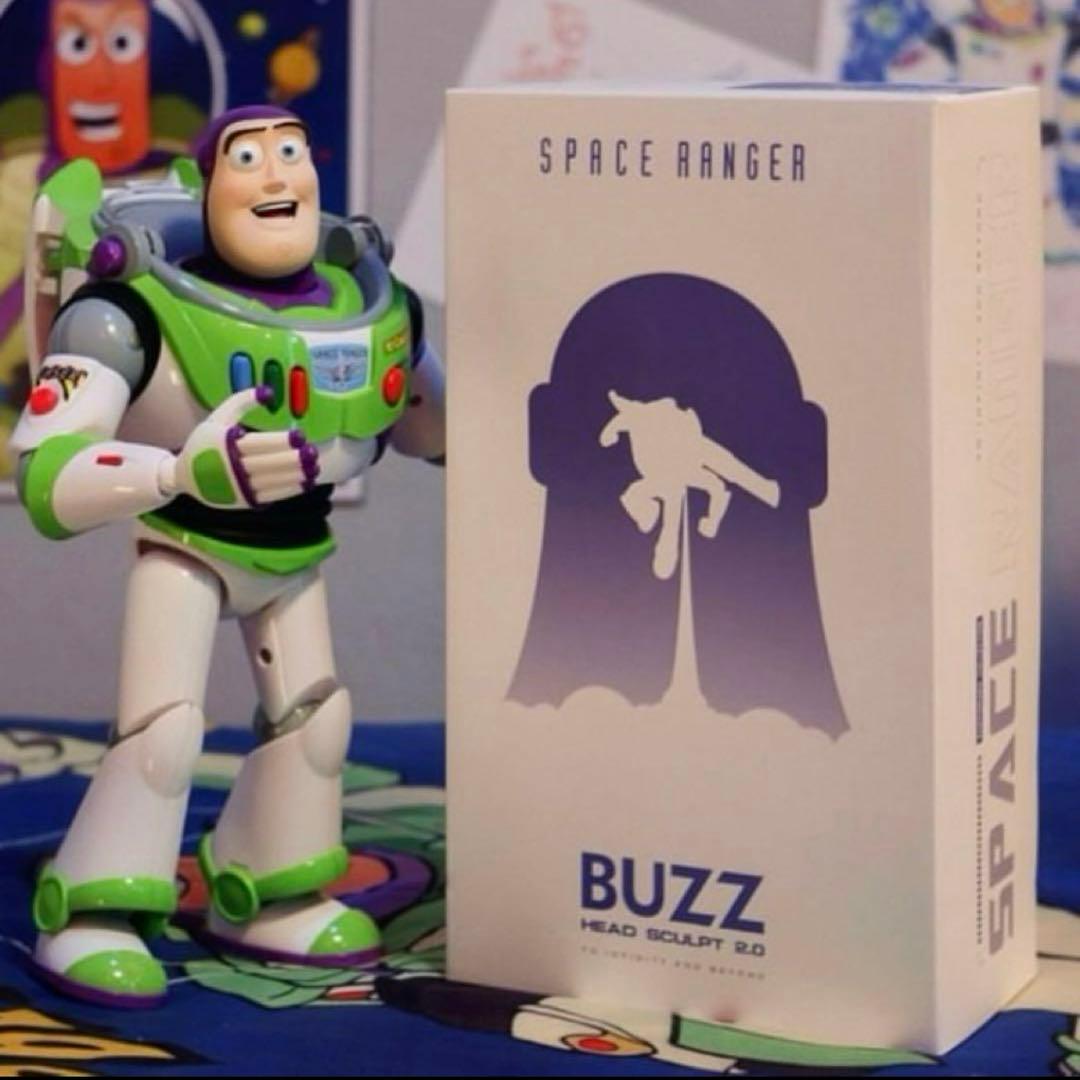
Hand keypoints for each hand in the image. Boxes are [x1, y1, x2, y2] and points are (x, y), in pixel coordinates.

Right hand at [160, 387, 319, 507]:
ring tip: (314, 468)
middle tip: (312, 453)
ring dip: (294, 476)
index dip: (279, 441)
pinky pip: (270, 496)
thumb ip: (241, 401)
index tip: (300, 436)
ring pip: (271, 482)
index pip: (257, 443)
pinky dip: (289, 490)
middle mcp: (231, 467)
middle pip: (266, 464)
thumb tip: (268, 391)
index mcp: (224, 444)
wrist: (185, 477)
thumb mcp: (218, 417)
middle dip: (291, 460)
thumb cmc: (205, 443)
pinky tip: (305, 483)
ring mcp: (238, 486)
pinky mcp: (244, 501)